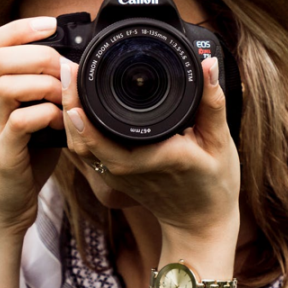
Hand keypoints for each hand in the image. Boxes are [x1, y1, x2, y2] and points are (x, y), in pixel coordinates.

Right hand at [0, 16, 64, 236]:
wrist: (5, 207)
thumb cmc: (26, 159)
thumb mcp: (36, 117)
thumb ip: (48, 92)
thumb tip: (78, 67)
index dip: (18, 28)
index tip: (50, 24)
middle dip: (39, 55)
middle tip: (65, 70)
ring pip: (8, 85)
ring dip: (45, 85)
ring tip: (64, 98)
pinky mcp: (2, 153)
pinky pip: (21, 121)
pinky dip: (47, 115)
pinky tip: (61, 123)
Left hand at [60, 55, 240, 238]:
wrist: (200, 223)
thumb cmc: (214, 185)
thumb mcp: (220, 142)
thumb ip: (212, 102)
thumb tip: (207, 64)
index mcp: (154, 158)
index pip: (106, 137)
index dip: (83, 110)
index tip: (75, 75)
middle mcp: (128, 170)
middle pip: (82, 138)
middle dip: (68, 101)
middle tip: (66, 68)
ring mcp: (117, 177)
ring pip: (79, 146)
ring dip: (68, 114)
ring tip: (68, 80)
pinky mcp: (113, 178)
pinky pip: (86, 153)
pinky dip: (77, 129)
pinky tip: (76, 105)